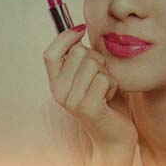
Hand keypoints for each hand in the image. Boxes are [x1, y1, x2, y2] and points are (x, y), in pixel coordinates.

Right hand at [43, 26, 137, 165]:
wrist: (114, 137)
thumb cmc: (105, 103)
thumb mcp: (88, 76)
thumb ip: (81, 57)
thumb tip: (78, 28)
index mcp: (56, 83)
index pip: (50, 53)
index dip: (65, 37)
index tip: (81, 30)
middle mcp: (59, 92)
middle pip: (78, 53)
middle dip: (96, 58)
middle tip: (101, 74)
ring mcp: (72, 101)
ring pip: (93, 64)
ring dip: (106, 73)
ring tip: (105, 88)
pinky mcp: (89, 108)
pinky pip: (104, 79)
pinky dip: (113, 84)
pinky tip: (110, 97)